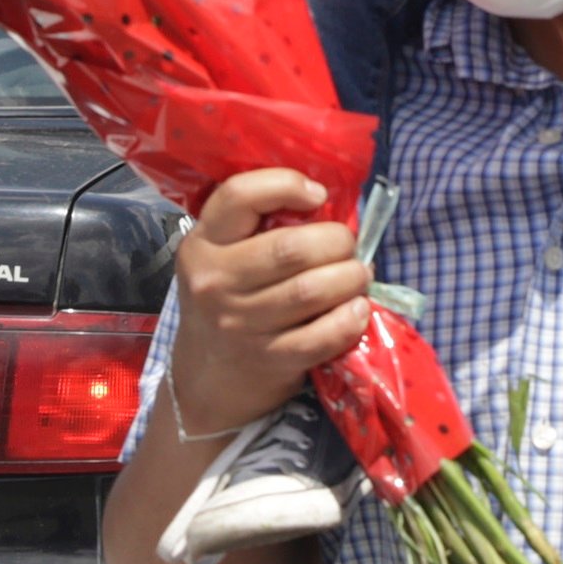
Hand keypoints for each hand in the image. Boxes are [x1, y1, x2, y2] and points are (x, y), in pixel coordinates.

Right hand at [169, 170, 372, 438]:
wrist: (206, 379)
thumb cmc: (229, 297)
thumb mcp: (224, 254)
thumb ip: (260, 224)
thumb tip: (327, 202)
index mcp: (203, 244)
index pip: (239, 196)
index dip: (287, 184)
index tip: (318, 195)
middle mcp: (215, 283)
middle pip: (291, 248)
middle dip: (337, 241)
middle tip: (348, 245)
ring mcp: (240, 325)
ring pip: (311, 291)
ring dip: (351, 277)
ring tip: (359, 274)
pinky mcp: (268, 361)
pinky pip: (321, 337)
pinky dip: (349, 320)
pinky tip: (358, 309)